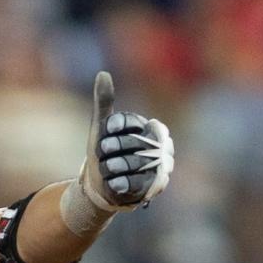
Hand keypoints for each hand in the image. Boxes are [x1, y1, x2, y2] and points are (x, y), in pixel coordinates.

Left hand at [78, 71, 174, 210]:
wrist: (100, 187)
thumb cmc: (104, 154)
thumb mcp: (101, 128)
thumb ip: (104, 102)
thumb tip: (102, 73)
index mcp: (151, 128)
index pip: (134, 123)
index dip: (118, 127)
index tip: (105, 131)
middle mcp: (161, 147)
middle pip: (137, 143)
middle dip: (115, 147)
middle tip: (102, 151)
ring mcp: (160, 168)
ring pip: (137, 164)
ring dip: (116, 166)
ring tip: (107, 168)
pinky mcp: (154, 188)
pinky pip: (138, 183)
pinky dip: (122, 183)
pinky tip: (113, 183)